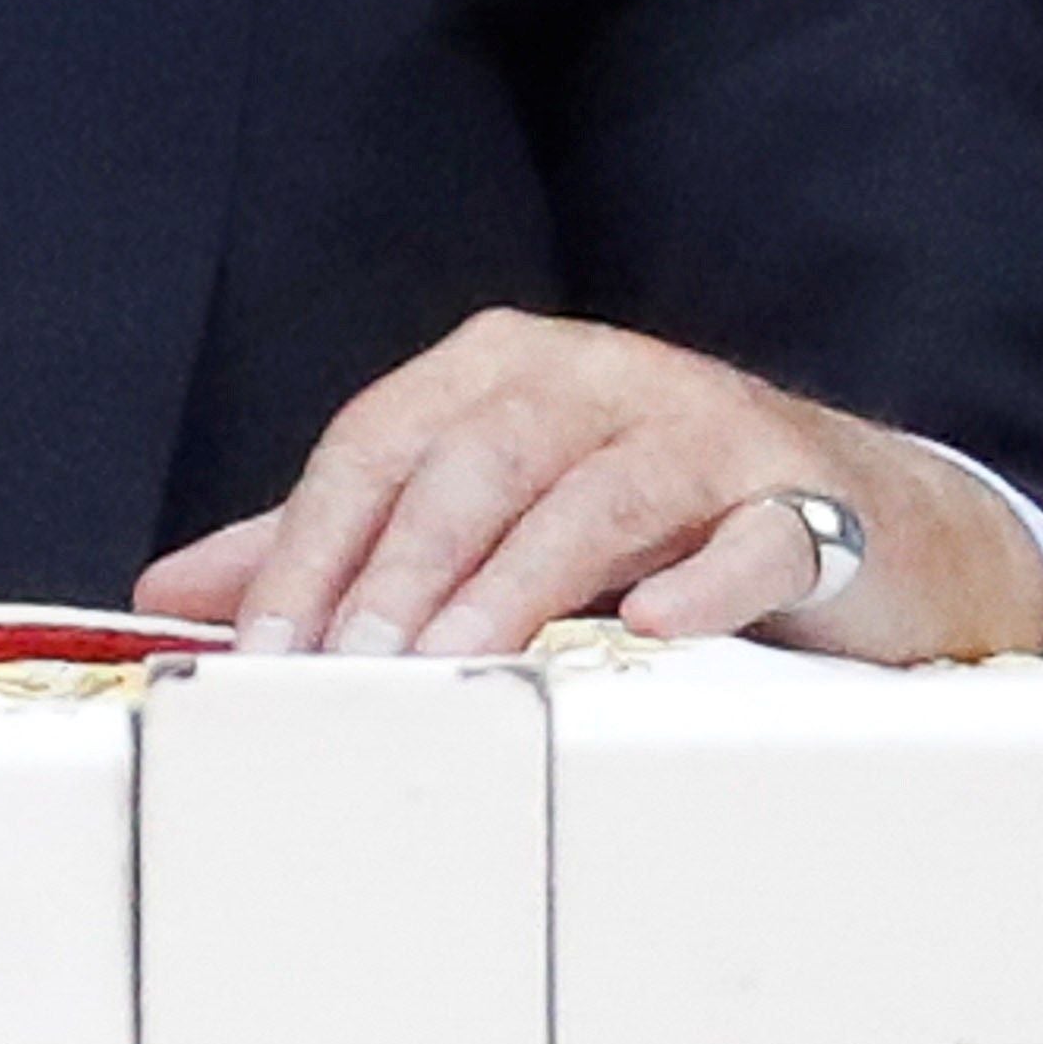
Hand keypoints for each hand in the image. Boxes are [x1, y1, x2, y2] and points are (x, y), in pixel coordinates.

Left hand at [130, 308, 1042, 664]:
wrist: (868, 533)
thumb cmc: (648, 525)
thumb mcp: (488, 520)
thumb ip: (342, 546)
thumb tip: (174, 589)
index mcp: (501, 371)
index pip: (376, 445)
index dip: (309, 546)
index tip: (261, 651)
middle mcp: (597, 377)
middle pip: (472, 464)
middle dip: (399, 572)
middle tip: (347, 671)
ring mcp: (706, 427)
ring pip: (592, 496)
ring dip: (516, 585)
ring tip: (458, 664)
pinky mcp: (807, 496)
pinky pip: (751, 538)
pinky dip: (699, 583)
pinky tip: (649, 634)